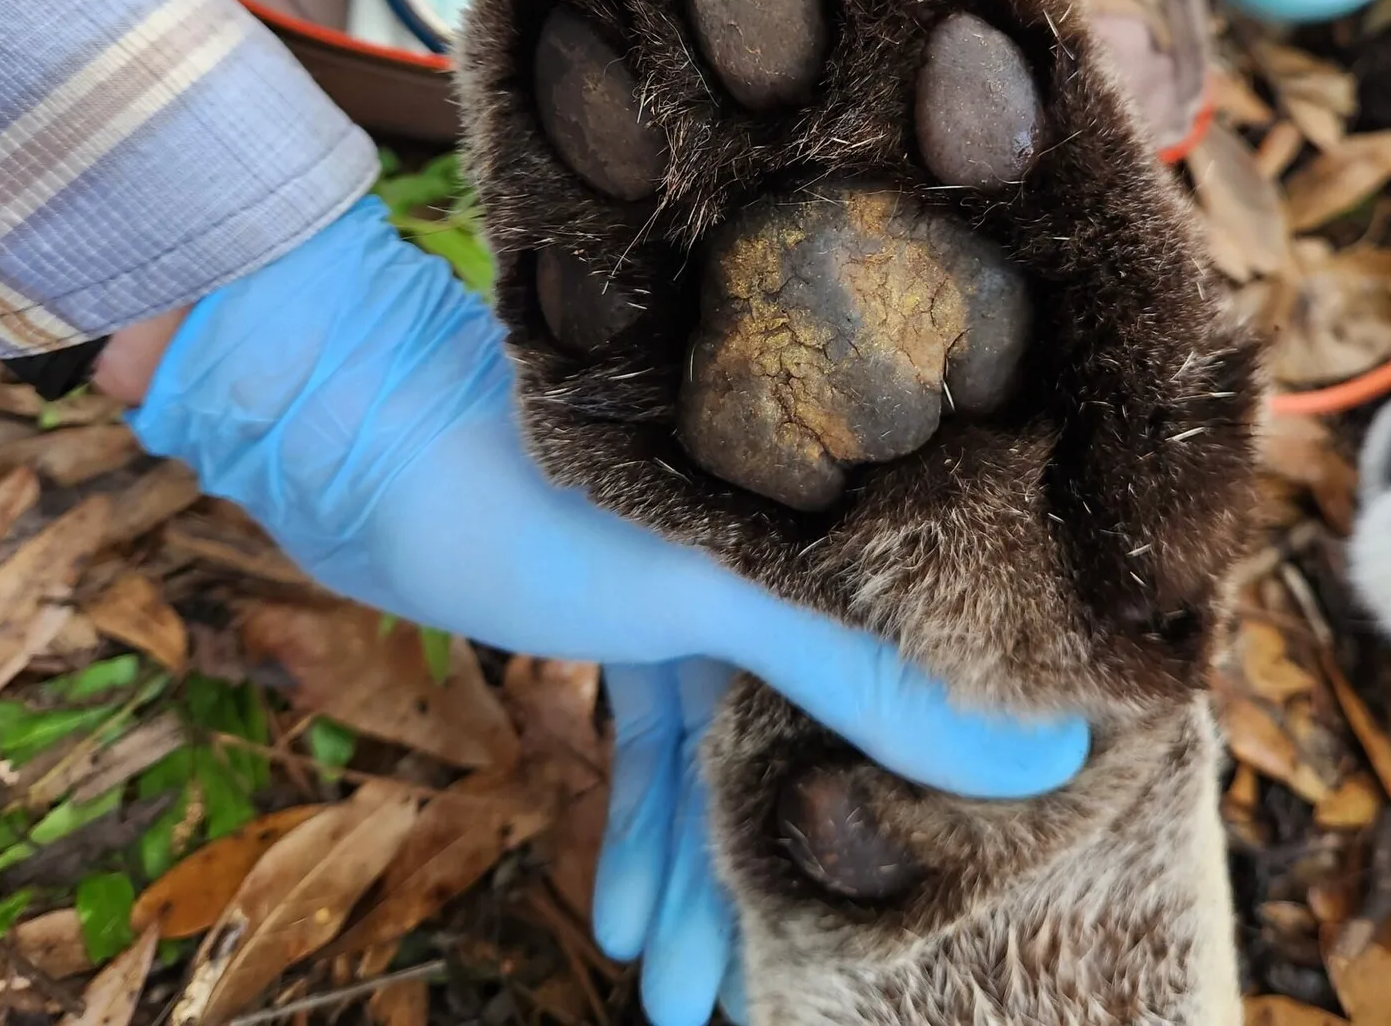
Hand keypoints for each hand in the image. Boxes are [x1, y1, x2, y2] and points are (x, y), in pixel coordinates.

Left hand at [131, 200, 1087, 1018]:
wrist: (345, 422)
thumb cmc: (528, 491)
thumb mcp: (702, 596)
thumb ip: (857, 677)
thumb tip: (1044, 758)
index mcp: (820, 524)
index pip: (901, 684)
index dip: (912, 802)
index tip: (920, 913)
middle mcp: (774, 553)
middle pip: (803, 739)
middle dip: (779, 875)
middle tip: (772, 996)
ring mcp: (689, 586)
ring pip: (715, 758)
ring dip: (695, 875)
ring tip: (685, 999)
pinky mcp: (610, 611)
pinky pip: (645, 740)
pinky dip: (634, 825)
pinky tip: (622, 921)